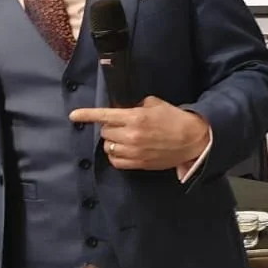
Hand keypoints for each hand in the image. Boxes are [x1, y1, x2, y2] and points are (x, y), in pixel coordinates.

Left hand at [67, 96, 209, 171]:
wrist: (192, 139)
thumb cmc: (174, 118)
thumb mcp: (155, 104)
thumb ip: (135, 106)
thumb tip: (122, 110)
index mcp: (135, 117)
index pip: (105, 116)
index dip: (87, 115)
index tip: (74, 115)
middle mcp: (132, 135)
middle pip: (105, 132)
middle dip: (110, 127)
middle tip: (121, 126)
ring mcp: (134, 151)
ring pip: (109, 147)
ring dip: (112, 142)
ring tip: (124, 138)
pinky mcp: (138, 164)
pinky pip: (116, 161)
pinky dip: (116, 155)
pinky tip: (124, 150)